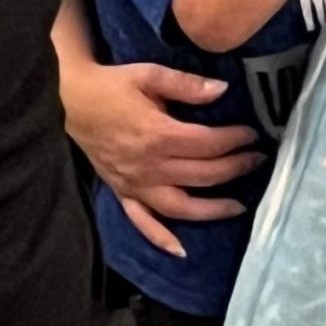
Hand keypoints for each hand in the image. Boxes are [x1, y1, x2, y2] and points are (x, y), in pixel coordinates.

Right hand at [61, 58, 261, 258]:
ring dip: (212, 209)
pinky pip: (142, 220)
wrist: (68, 101)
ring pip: (179, 206)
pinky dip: (160, 238)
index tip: (253, 134)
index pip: (208, 144)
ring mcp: (134, 184)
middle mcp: (148, 166)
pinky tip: (181, 251)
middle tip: (258, 160)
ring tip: (239, 205)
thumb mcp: (149, 74)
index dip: (235, 139)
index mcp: (157, 135)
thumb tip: (223, 90)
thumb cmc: (112, 86)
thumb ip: (187, 85)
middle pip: (202, 174)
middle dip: (235, 168)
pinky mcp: (121, 192)